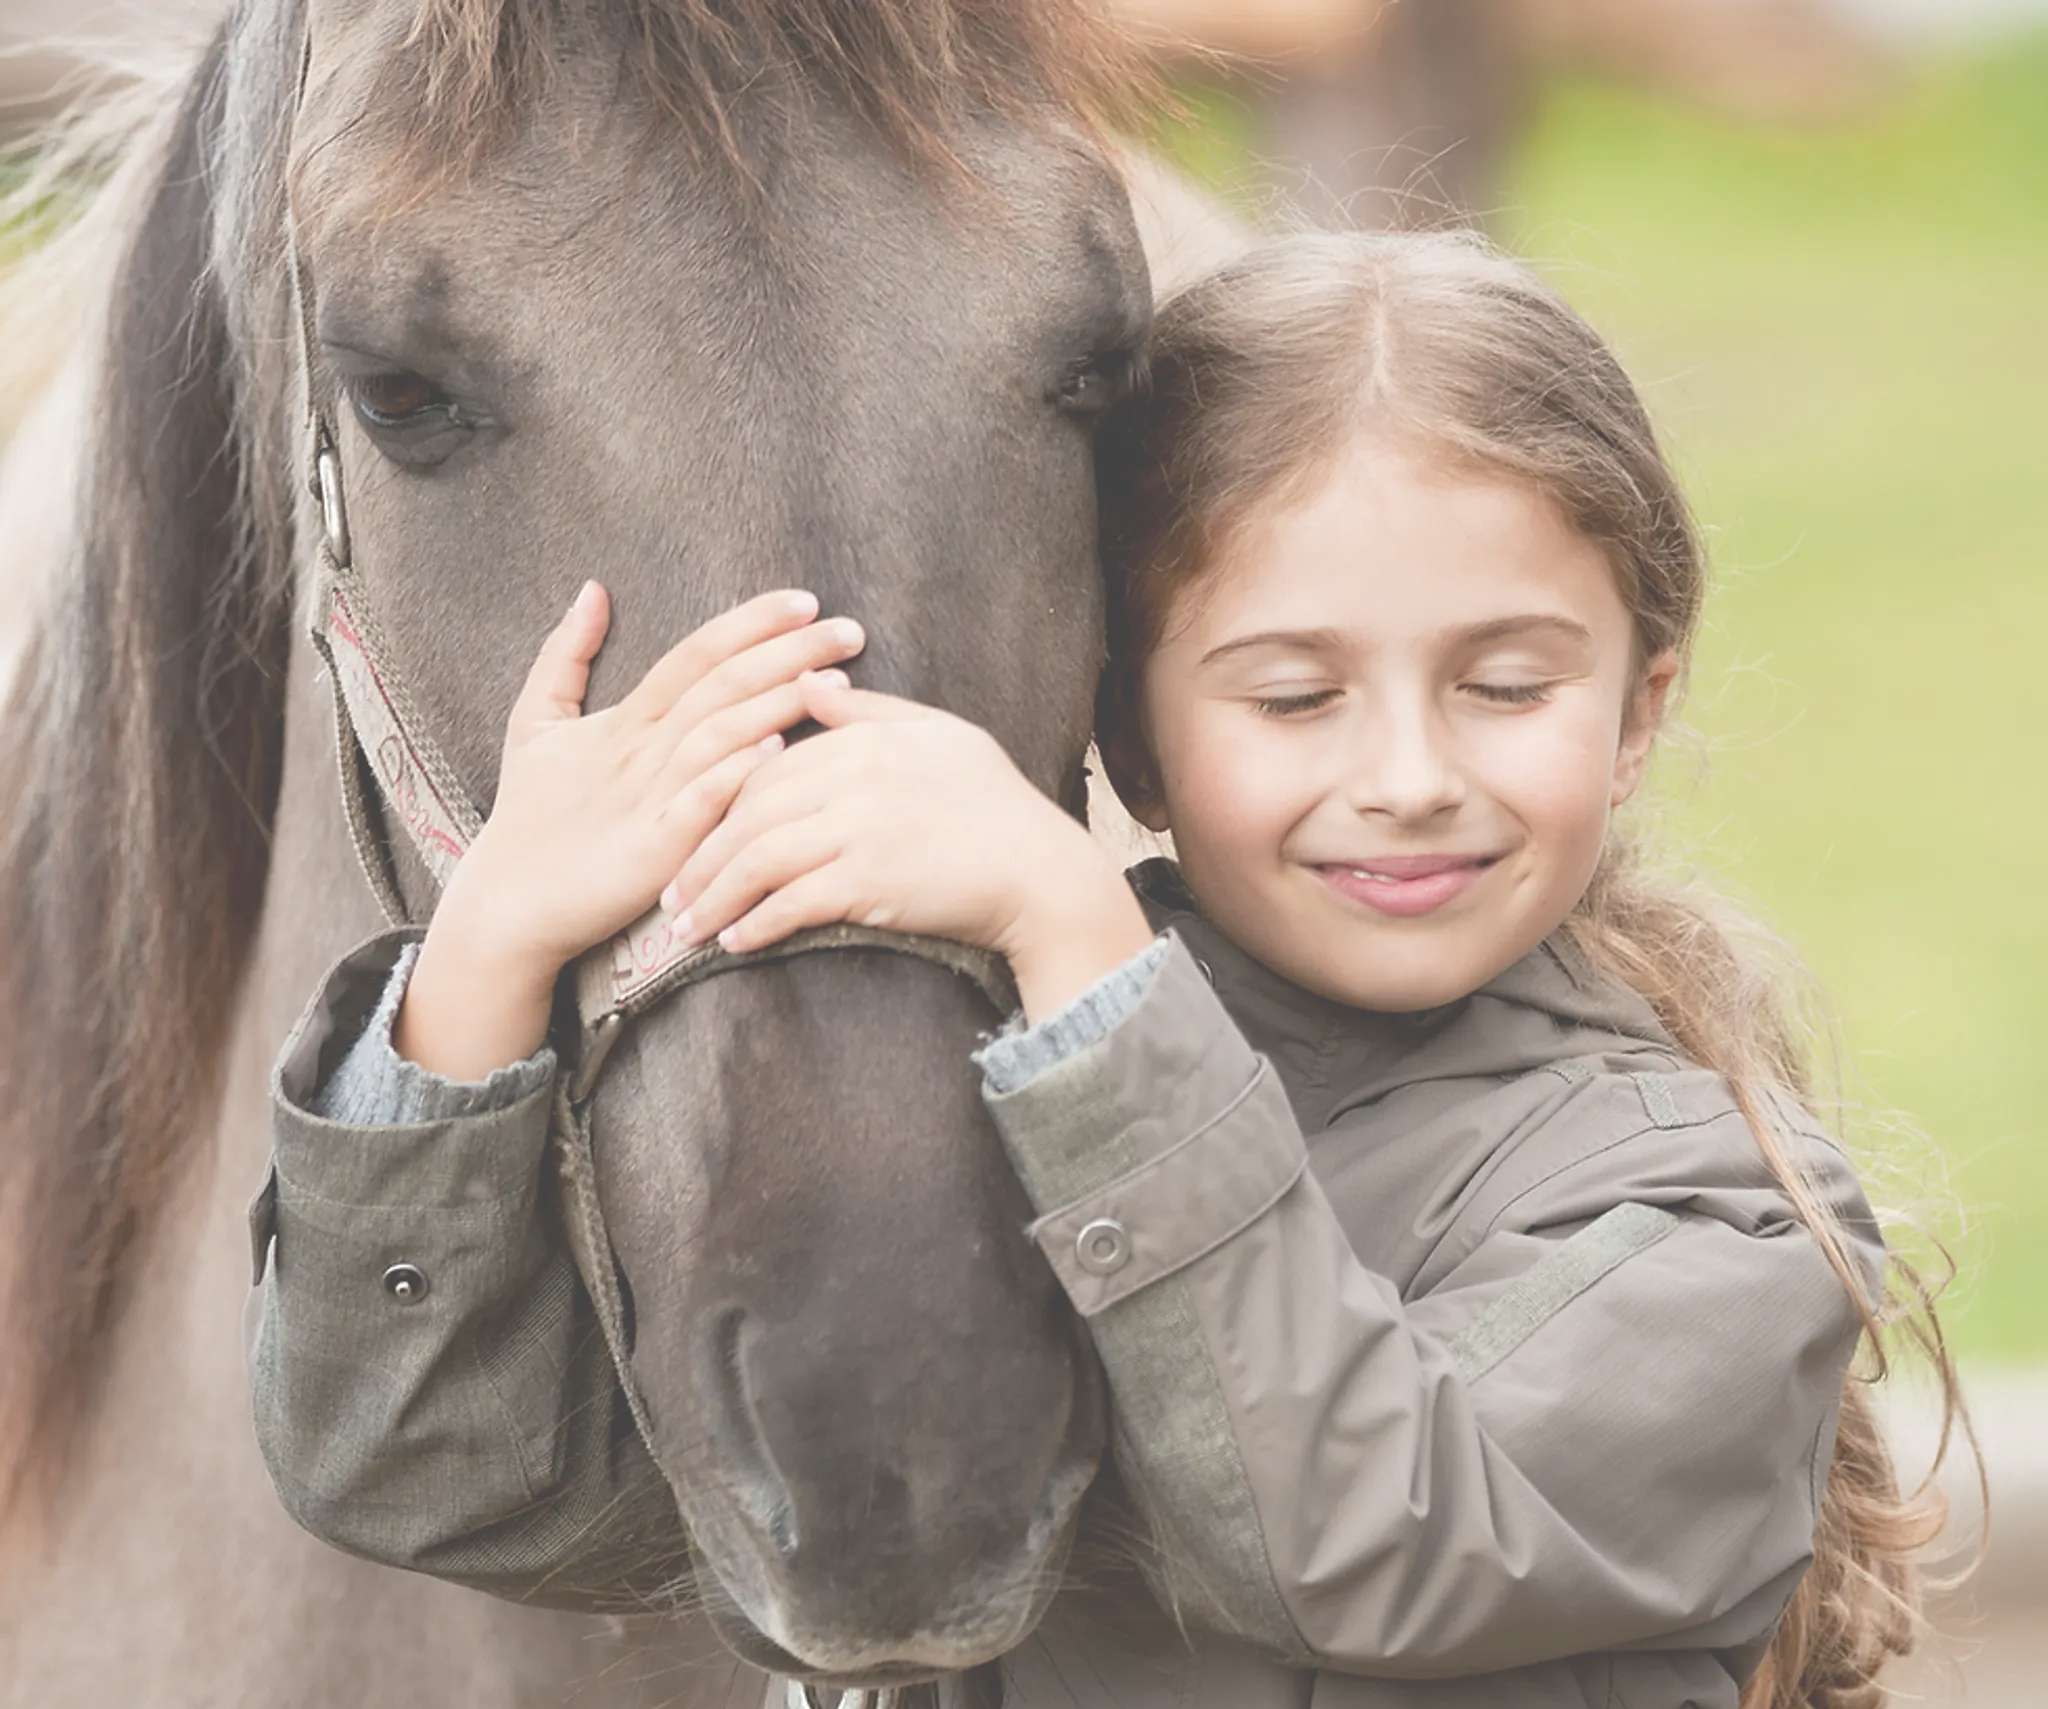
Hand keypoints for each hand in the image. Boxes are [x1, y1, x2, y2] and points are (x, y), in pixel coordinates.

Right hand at [394, 583, 865, 1077]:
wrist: (507, 904)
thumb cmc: (529, 815)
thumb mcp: (535, 723)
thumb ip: (565, 655)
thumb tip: (592, 590)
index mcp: (625, 719)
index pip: (696, 655)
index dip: (749, 624)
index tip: (807, 601)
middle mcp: (639, 750)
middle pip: (720, 685)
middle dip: (787, 652)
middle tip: (849, 629)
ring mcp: (646, 798)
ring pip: (717, 734)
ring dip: (777, 702)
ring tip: (835, 682)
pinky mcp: (651, 849)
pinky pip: (697, 804)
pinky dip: (733, 772)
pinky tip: (776, 747)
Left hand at [667, 675, 1154, 1022]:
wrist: (1041, 873)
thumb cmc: (994, 804)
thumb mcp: (938, 736)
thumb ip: (869, 711)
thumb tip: (808, 682)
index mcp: (864, 736)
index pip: (764, 763)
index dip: (718, 801)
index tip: (689, 834)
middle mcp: (855, 776)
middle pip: (747, 812)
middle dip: (698, 857)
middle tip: (669, 896)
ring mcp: (860, 828)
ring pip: (758, 858)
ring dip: (715, 898)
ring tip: (688, 929)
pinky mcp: (870, 881)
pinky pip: (792, 901)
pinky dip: (757, 924)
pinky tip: (736, 943)